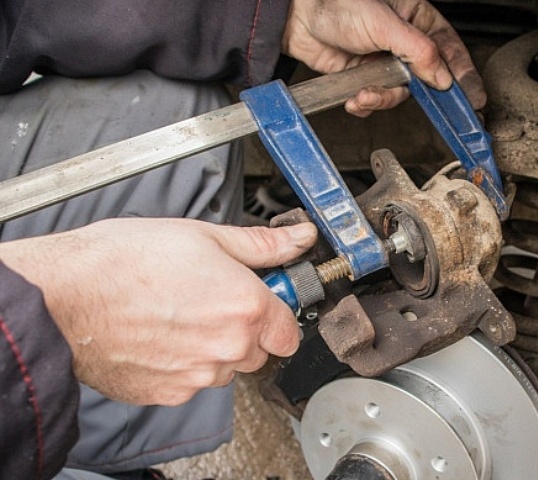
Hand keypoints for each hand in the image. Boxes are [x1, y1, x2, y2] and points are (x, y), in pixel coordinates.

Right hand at [0, 218, 316, 405]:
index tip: (261, 298)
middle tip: (211, 299)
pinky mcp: (169, 393)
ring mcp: (198, 375)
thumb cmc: (125, 261)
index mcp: (246, 307)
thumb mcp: (204, 236)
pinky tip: (160, 335)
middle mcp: (228, 347)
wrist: (66, 296)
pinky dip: (182, 364)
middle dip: (244, 329)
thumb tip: (299, 239)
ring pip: (224, 368)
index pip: (289, 331)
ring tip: (178, 314)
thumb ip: (263, 244)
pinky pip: (191, 382)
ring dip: (213, 348)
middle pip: (258, 351)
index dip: (276, 313)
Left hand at [282, 0, 485, 116]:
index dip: (463, 75)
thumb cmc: (339, 2)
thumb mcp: (385, 23)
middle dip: (422, 97)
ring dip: (382, 99)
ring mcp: (383, 62)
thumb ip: (417, 51)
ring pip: (398, 93)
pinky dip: (365, 103)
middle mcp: (403, 43)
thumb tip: (442, 77)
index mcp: (417, 20)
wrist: (298, 16)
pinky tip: (354, 97)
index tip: (474, 99)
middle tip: (436, 114)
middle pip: (426, 78)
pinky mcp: (363, 77)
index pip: (449, 50)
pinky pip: (374, 99)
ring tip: (365, 93)